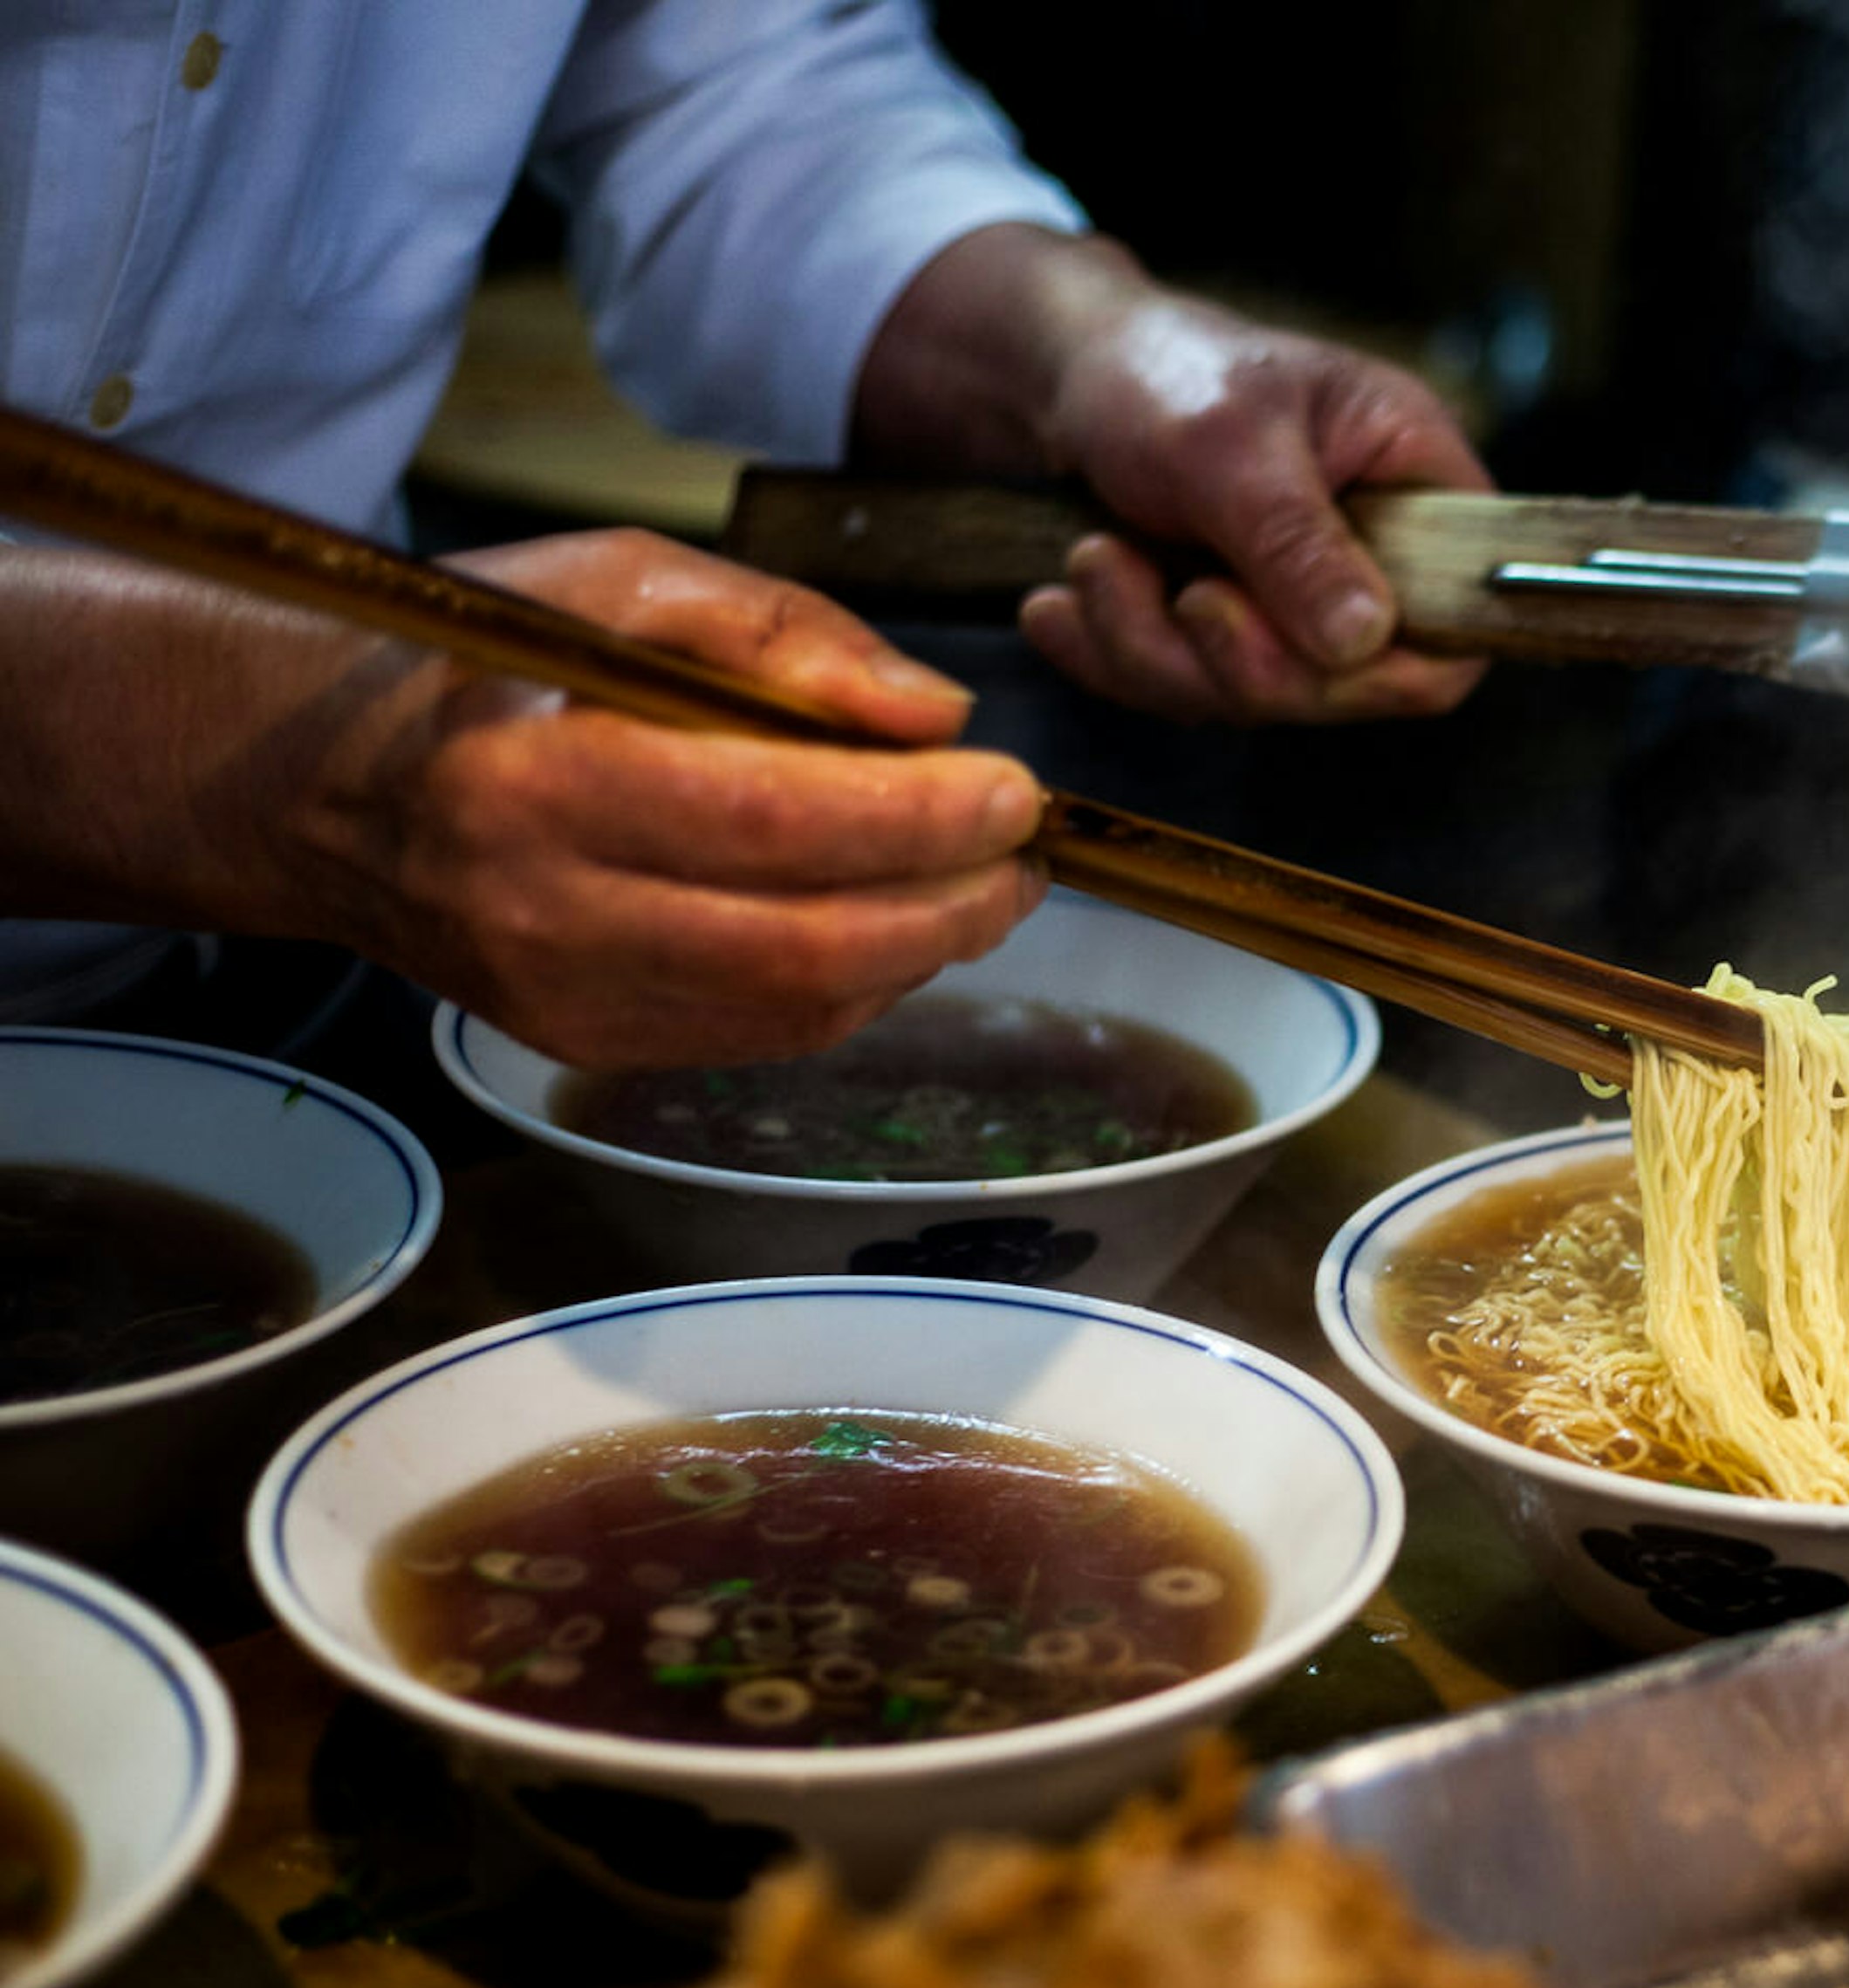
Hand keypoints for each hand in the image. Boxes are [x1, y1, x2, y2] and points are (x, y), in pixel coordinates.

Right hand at [0, 532, 1046, 1069]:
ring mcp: (562, 999)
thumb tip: (935, 713)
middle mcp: (543, 913)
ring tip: (986, 886)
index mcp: (537, 781)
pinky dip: (859, 986)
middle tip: (1028, 856)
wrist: (320, 780)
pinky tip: (898, 927)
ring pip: (799, 1008)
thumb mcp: (619, 582)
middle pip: (806, 943)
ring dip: (924, 954)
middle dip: (951, 905)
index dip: (920, 818)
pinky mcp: (584, 1045)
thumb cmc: (484, 656)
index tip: (1015, 787)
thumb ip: (783, 633)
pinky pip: (764, 1034)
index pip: (776, 823)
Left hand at [857, 228, 1492, 724]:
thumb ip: (1297, 544)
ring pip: (1255, 695)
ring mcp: (1302, 600)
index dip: (1392, 664)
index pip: (1461, 618)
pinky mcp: (1233, 630)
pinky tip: (1058, 609)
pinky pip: (1188, 689)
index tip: (1300, 642)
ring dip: (1155, 651)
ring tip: (1092, 562)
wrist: (1064, 368)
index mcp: (1416, 478)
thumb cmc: (1162, 370)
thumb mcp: (1228, 444)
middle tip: (1177, 595)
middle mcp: (1375, 552)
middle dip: (1240, 659)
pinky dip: (1115, 658)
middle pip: (1350, 680)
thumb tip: (1363, 640)